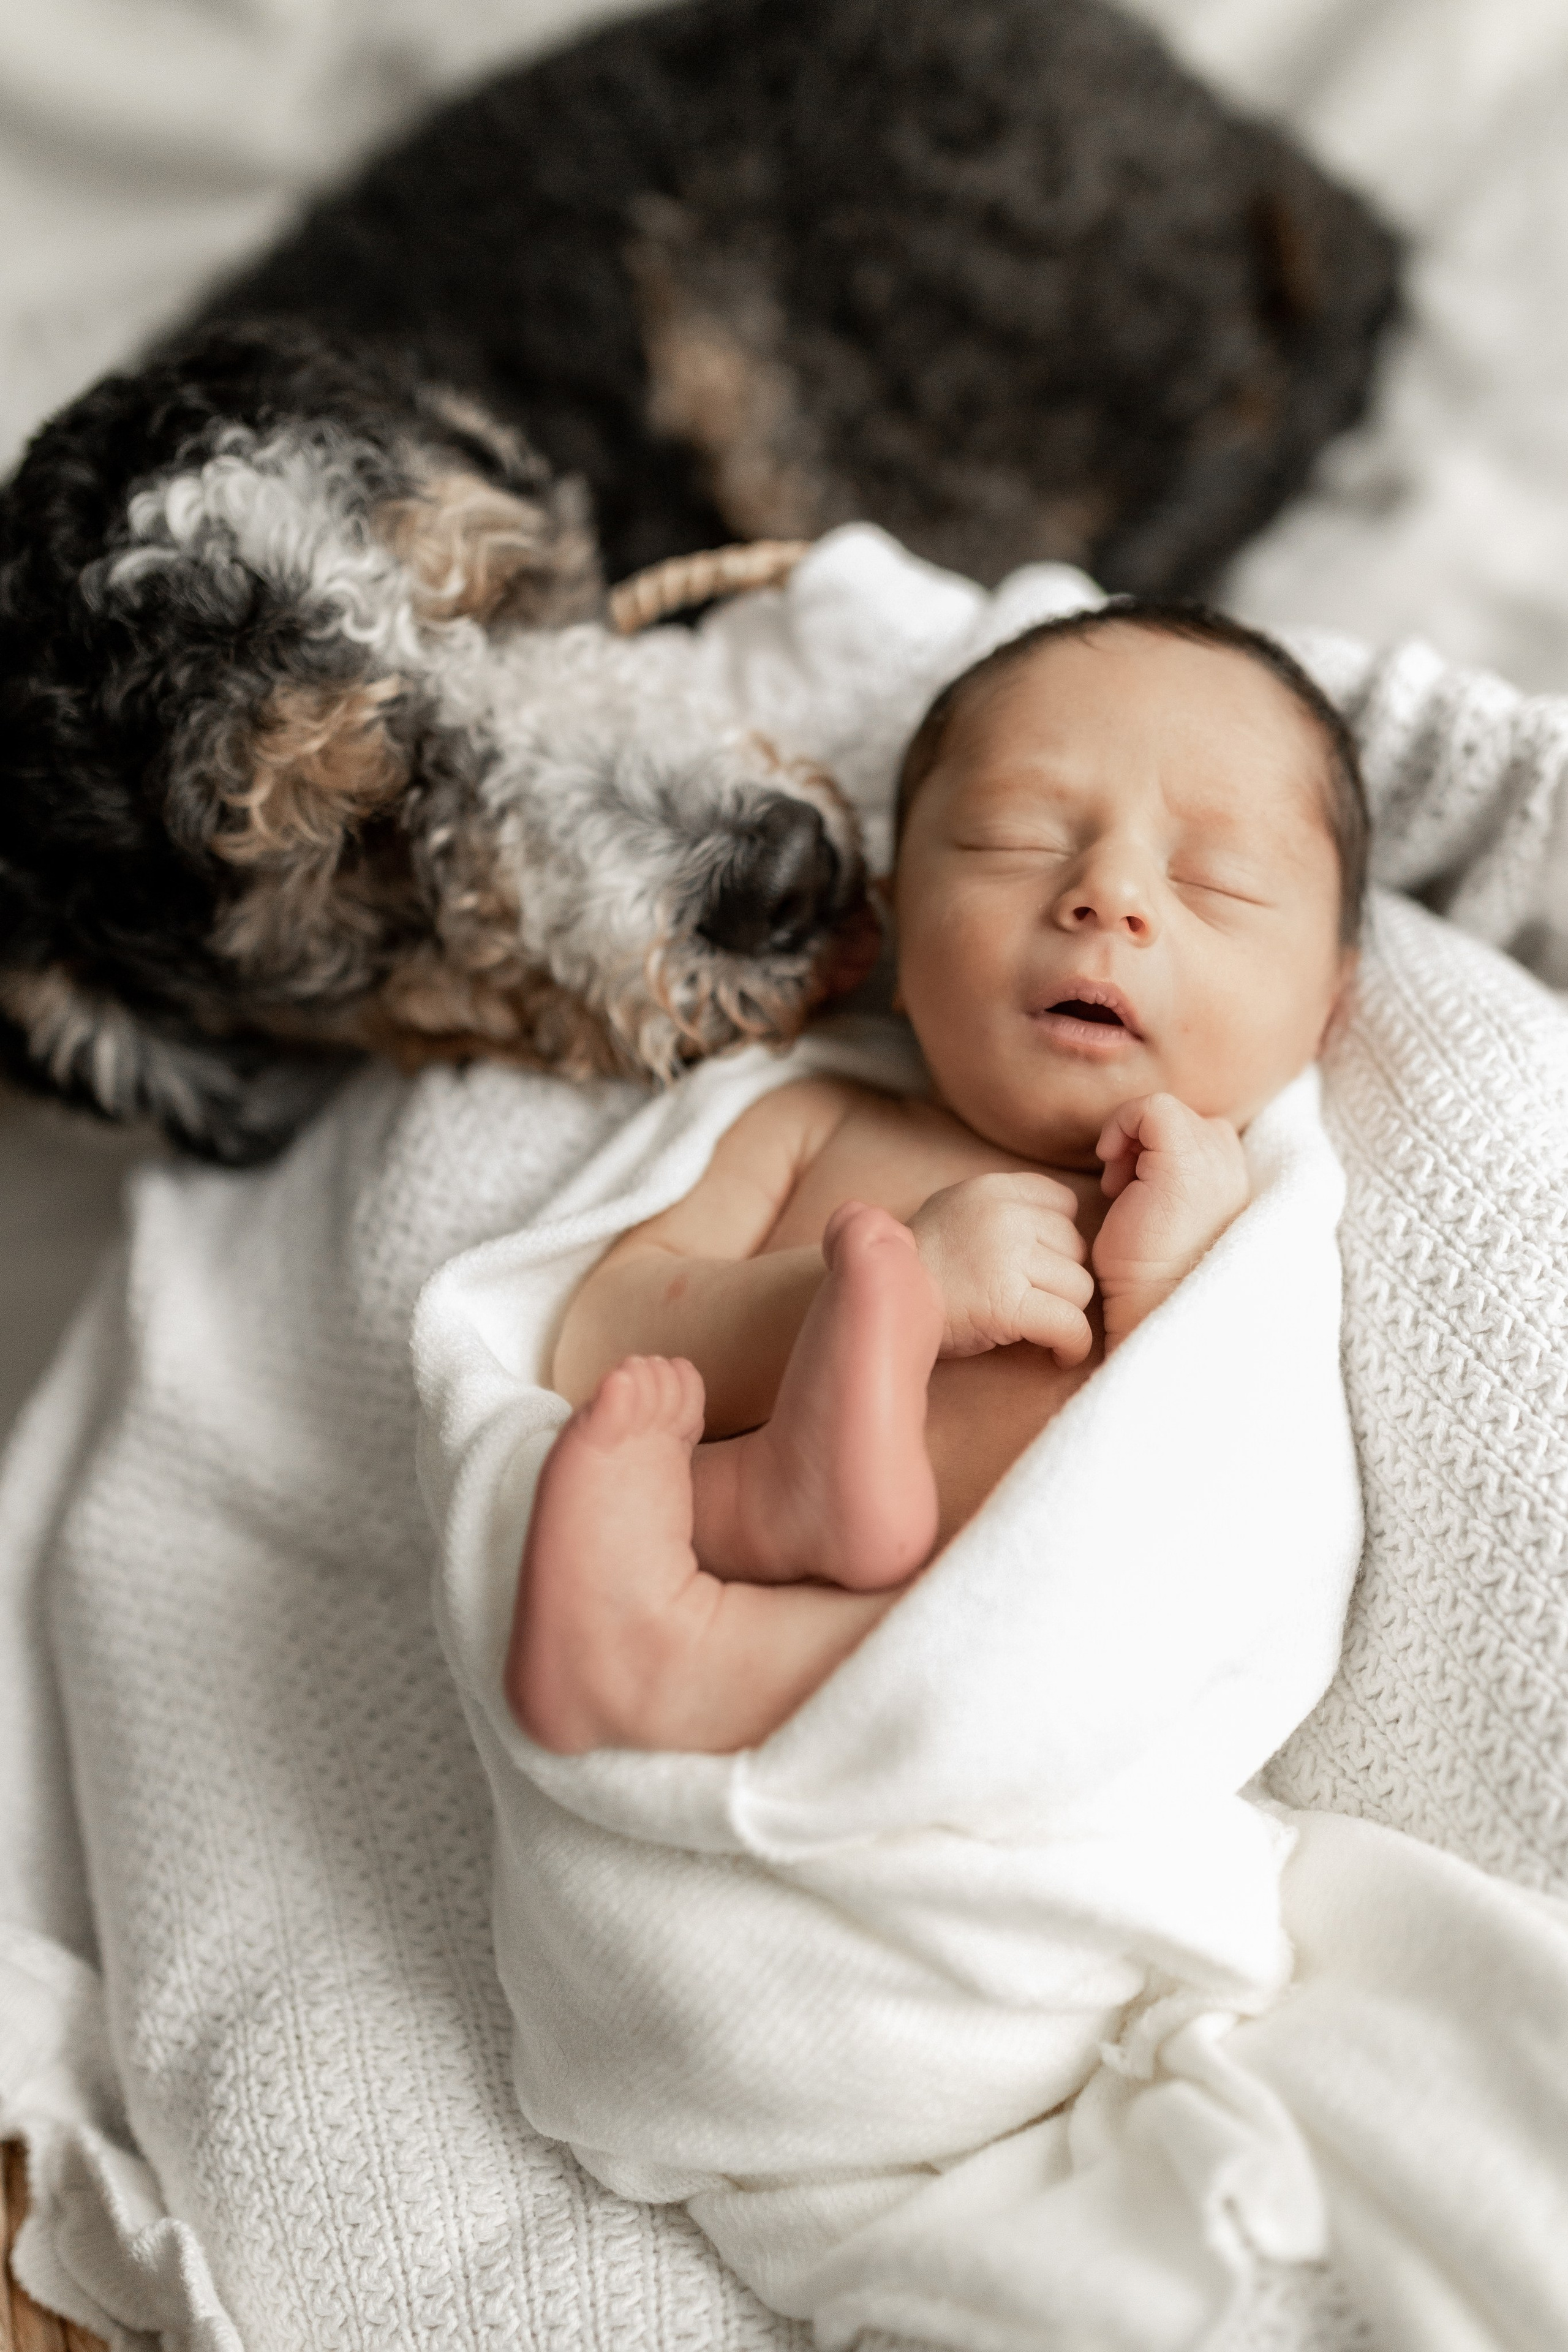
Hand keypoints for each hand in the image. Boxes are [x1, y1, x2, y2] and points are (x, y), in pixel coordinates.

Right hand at [908, 1172, 1094, 1364]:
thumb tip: (1061, 1217)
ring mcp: (1009, 1258)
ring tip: (1038, 1324)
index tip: (1039, 1265)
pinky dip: (1072, 1345)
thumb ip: (1002, 1207)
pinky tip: (1059, 1353)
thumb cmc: (919, 1265)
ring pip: (1080, 1287)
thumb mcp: (955, 1209)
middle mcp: (1005, 1216)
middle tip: (1035, 1300)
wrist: (878, 1303)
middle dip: (1061, 1278)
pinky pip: (1071, 1325)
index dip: (1057, 1238)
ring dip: (1065, 1311)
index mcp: (992, 1189)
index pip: (1064, 1204)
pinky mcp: (1010, 1305)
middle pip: (1077, 1248)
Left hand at [1093, 1094, 1248, 1346]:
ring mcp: (1215, 1159)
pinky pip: (1151, 1107)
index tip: (1131, 1187)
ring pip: (1163, 1111)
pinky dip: (1121, 1126)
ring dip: (1130, 1141)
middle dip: (1141, 1144)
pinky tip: (1111, 1170)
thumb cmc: (1147, 1270)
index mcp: (1234, 1178)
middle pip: (1178, 1118)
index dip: (1154, 1149)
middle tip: (1122, 1187)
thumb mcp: (1166, 1213)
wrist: (1151, 1304)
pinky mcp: (1185, 1160)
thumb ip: (1169, 1177)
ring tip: (1120, 1187)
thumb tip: (1138, 1154)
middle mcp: (1233, 1163)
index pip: (1195, 1130)